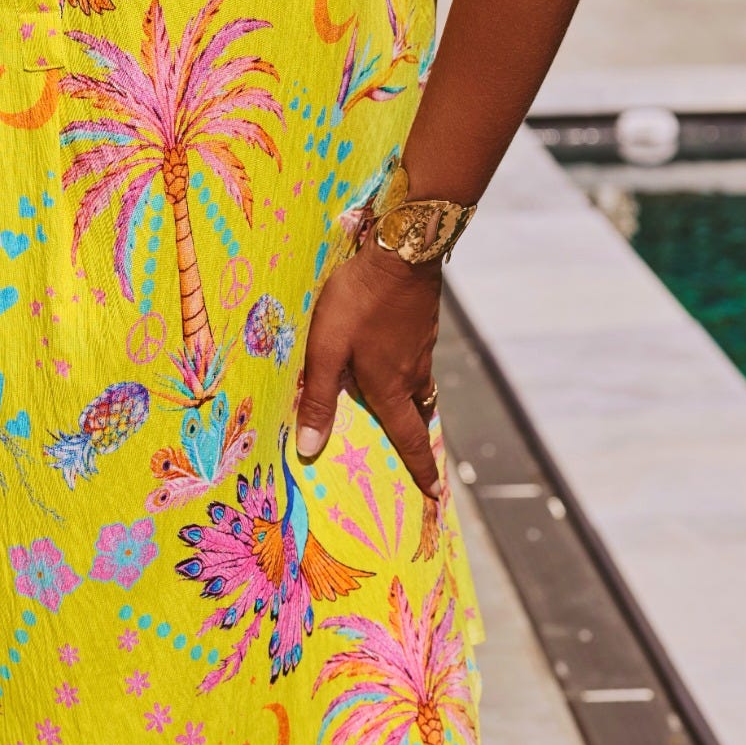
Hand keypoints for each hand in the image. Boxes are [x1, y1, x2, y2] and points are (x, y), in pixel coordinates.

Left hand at [296, 243, 441, 500]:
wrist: (402, 251)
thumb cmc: (358, 302)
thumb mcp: (327, 350)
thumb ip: (317, 397)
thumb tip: (310, 449)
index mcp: (390, 387)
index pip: (408, 439)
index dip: (420, 469)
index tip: (435, 494)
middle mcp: (412, 372)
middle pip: (418, 413)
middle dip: (418, 435)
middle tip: (419, 451)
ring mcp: (422, 345)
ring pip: (420, 383)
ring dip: (415, 400)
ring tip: (404, 404)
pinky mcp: (423, 323)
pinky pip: (418, 356)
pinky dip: (410, 367)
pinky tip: (396, 352)